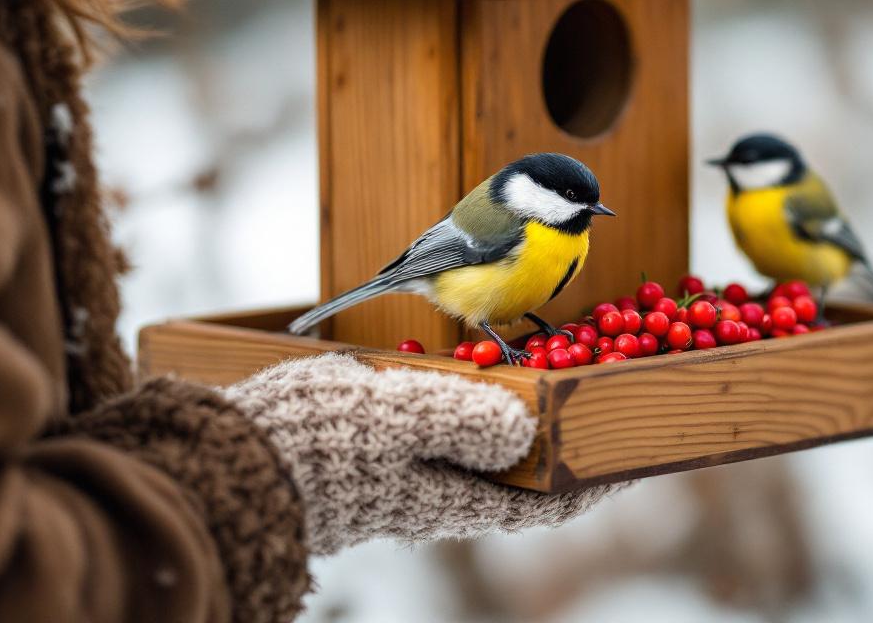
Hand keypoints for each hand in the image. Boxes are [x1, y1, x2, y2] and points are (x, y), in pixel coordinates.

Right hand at [222, 353, 619, 553]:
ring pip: (492, 448)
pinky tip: (483, 368)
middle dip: (571, 445)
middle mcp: (442, 489)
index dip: (599, 482)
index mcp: (456, 495)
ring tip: (563, 375)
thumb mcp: (397, 420)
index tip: (641, 459)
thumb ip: (464, 418)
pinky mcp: (383, 446)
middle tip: (607, 400)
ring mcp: (411, 469)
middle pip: (527, 475)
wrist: (231, 459)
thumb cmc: (315, 442)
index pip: (548, 503)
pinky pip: (453, 426)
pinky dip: (483, 399)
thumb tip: (530, 426)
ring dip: (533, 417)